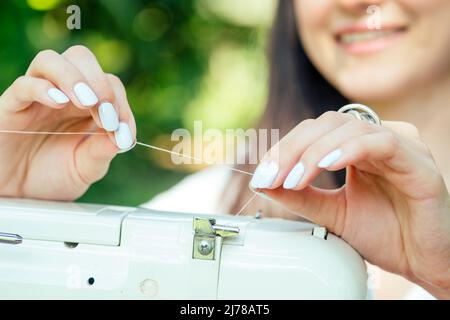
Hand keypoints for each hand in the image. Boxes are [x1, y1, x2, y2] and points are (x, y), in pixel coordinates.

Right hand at [0, 46, 135, 200]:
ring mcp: (36, 97)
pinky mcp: (12, 106)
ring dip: (74, 78)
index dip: (122, 104)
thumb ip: (102, 153)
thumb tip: (123, 137)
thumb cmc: (53, 177)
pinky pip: (24, 85)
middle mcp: (63, 94)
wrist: (20, 196)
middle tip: (107, 115)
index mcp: (87, 105)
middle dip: (101, 83)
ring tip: (88, 103)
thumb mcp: (85, 169)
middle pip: (81, 58)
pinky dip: (43, 89)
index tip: (124, 134)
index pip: (110, 84)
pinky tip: (59, 102)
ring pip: (50, 60)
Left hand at [251, 111, 449, 298]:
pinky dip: (349, 149)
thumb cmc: (385, 235)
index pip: (313, 132)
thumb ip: (301, 196)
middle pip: (326, 124)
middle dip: (292, 149)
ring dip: (314, 151)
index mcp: (356, 148)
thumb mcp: (332, 213)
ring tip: (294, 178)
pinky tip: (327, 166)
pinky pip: (381, 142)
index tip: (262, 173)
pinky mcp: (418, 162)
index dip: (284, 148)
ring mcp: (399, 147)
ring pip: (349, 127)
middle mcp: (376, 141)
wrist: (422, 262)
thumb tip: (263, 181)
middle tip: (272, 175)